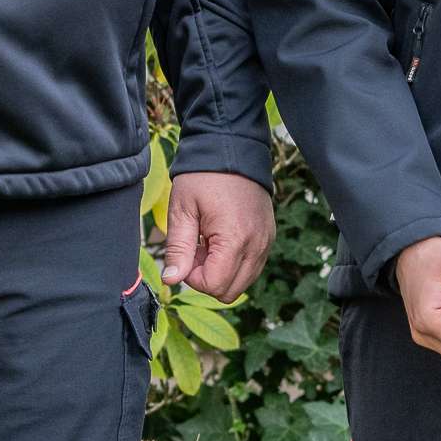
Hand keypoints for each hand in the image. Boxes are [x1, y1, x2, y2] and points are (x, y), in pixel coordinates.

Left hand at [161, 171, 274, 301]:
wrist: (232, 149)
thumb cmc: (203, 177)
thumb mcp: (182, 210)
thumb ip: (177, 249)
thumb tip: (172, 280)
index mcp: (235, 239)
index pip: (215, 285)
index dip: (193, 277)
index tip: (186, 253)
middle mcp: (257, 245)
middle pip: (230, 291)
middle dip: (208, 278)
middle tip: (195, 251)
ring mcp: (266, 242)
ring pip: (243, 282)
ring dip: (221, 272)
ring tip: (207, 244)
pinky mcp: (269, 237)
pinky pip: (252, 267)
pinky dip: (234, 263)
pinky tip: (221, 241)